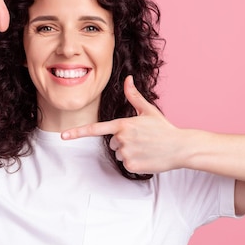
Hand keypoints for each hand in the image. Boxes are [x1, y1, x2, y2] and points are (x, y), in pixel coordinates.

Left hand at [62, 76, 187, 173]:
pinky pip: (126, 164)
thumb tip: (128, 79)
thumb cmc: (163, 128)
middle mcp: (122, 138)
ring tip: (146, 148)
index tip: (63, 136)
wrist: (180, 147)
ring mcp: (126, 153)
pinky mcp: (132, 165)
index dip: (78, 132)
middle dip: (124, 141)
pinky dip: (135, 162)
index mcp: (123, 124)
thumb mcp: (148, 110)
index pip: (95, 129)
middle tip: (141, 139)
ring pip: (118, 154)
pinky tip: (147, 157)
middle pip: (112, 143)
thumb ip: (134, 96)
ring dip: (129, 152)